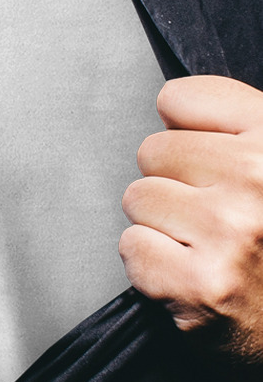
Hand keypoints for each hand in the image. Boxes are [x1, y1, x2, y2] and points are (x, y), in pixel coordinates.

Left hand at [121, 75, 262, 381]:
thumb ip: (233, 127)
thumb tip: (167, 105)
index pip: (180, 98)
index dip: (182, 130)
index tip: (203, 158)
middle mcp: (259, 179)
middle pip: (152, 150)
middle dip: (171, 182)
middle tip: (212, 216)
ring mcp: (230, 232)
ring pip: (137, 198)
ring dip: (160, 224)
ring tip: (203, 246)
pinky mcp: (200, 283)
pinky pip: (131, 246)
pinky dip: (150, 265)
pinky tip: (190, 273)